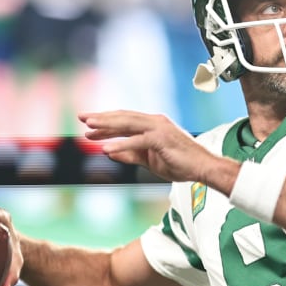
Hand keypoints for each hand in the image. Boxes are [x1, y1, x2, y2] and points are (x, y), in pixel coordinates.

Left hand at [80, 110, 217, 183]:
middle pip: (123, 117)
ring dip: (107, 125)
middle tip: (82, 118)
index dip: (106, 123)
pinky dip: (121, 144)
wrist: (203, 168)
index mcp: (152, 125)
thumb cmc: (180, 163)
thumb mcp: (149, 160)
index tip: (88, 126)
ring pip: (128, 124)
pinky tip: (106, 148)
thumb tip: (110, 152)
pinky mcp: (162, 139)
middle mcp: (154, 122)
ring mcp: (159, 128)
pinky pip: (137, 141)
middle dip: (102, 118)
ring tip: (90, 128)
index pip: (124, 121)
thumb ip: (130, 155)